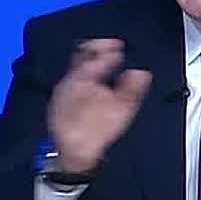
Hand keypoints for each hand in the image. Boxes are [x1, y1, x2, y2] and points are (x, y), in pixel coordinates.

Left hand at [47, 39, 151, 172]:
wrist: (73, 154)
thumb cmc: (96, 131)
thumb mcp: (120, 110)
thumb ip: (131, 88)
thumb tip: (140, 72)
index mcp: (83, 78)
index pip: (96, 56)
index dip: (108, 48)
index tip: (119, 45)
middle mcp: (69, 80)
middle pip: (81, 57)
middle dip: (96, 50)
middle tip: (110, 48)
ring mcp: (62, 91)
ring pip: (75, 68)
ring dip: (89, 62)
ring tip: (103, 62)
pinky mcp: (59, 103)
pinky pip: (71, 80)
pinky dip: (83, 75)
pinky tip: (92, 83)